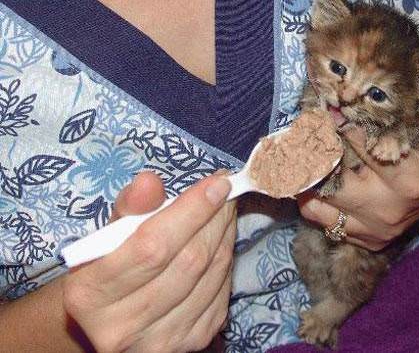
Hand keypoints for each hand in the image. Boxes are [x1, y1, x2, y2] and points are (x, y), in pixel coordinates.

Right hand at [62, 171, 235, 352]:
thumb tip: (150, 182)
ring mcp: (160, 341)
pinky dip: (226, 260)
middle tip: (224, 189)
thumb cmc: (108, 266)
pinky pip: (222, 292)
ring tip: (224, 210)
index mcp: (90, 295)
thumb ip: (128, 208)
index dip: (191, 211)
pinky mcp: (191, 344)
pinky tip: (221, 239)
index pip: (153, 247)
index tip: (217, 182)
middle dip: (214, 218)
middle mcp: (122, 328)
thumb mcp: (107, 235)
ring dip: (225, 235)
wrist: (111, 319)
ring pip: (211, 275)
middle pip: (189, 261)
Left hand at [298, 110, 418, 250]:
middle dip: (306, 161)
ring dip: (305, 188)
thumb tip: (329, 109)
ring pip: (321, 212)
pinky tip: (316, 187)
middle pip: (327, 185)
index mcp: (404, 177)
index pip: (347, 145)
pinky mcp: (377, 240)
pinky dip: (321, 208)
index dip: (325, 125)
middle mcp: (390, 208)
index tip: (310, 115)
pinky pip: (332, 228)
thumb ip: (373, 117)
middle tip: (292, 143)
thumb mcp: (412, 117)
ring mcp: (382, 229)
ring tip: (297, 167)